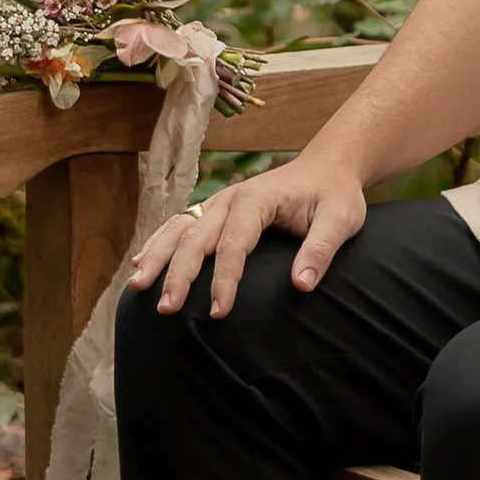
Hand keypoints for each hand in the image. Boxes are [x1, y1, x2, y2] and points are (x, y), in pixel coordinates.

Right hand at [128, 152, 368, 318]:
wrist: (327, 167)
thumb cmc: (335, 195)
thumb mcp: (341, 219)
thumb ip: (322, 249)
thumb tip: (301, 285)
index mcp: (257, 199)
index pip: (234, 243)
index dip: (225, 279)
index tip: (218, 312)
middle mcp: (230, 198)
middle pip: (196, 237)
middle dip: (179, 274)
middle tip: (166, 308)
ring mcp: (219, 203)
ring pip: (179, 229)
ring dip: (157, 257)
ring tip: (137, 287)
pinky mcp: (215, 211)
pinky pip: (179, 226)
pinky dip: (158, 244)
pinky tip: (140, 265)